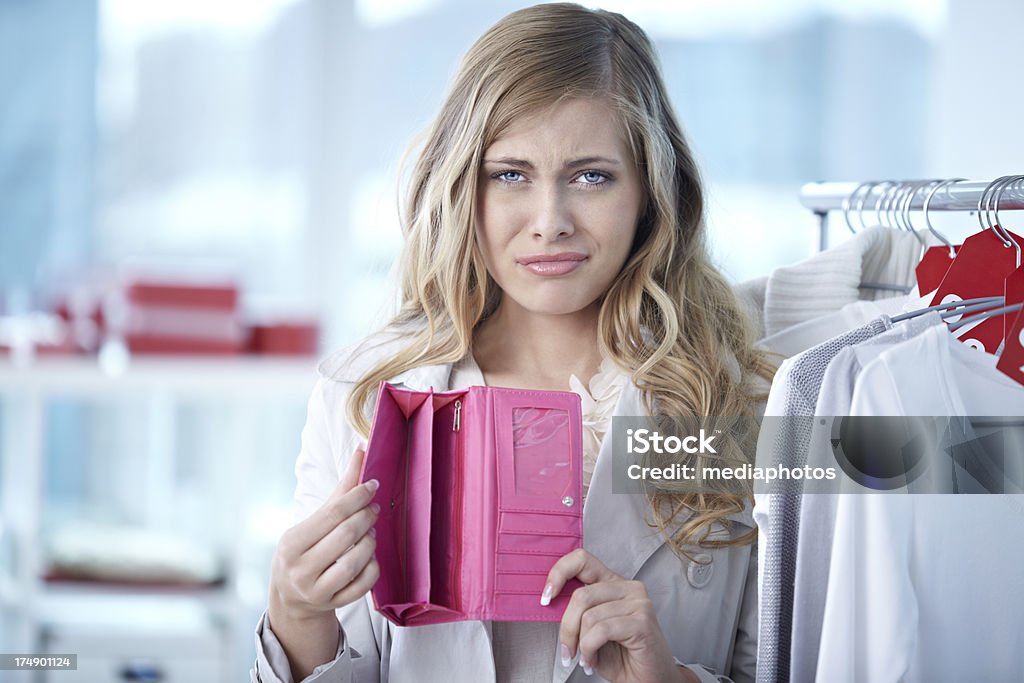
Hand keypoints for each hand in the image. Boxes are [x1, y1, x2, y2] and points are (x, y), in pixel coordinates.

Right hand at [269, 447, 380, 622]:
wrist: (291, 597)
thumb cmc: (305, 548)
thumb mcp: (313, 521)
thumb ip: (340, 489)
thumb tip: (361, 450)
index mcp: (291, 543)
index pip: (333, 513)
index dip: (358, 496)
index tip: (373, 485)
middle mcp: (300, 569)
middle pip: (346, 535)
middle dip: (366, 517)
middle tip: (375, 508)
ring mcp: (316, 590)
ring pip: (356, 561)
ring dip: (370, 542)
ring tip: (370, 531)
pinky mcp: (332, 604)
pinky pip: (363, 585)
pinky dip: (372, 567)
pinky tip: (370, 556)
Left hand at [543, 549, 693, 682]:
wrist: (647, 680)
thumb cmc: (620, 655)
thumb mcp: (590, 627)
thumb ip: (578, 610)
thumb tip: (550, 599)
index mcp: (612, 582)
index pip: (582, 559)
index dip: (559, 573)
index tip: (546, 597)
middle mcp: (627, 587)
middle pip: (581, 595)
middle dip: (567, 627)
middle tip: (566, 650)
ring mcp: (638, 602)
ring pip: (589, 616)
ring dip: (580, 644)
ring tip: (586, 658)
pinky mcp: (642, 621)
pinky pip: (601, 630)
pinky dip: (589, 649)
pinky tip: (592, 660)